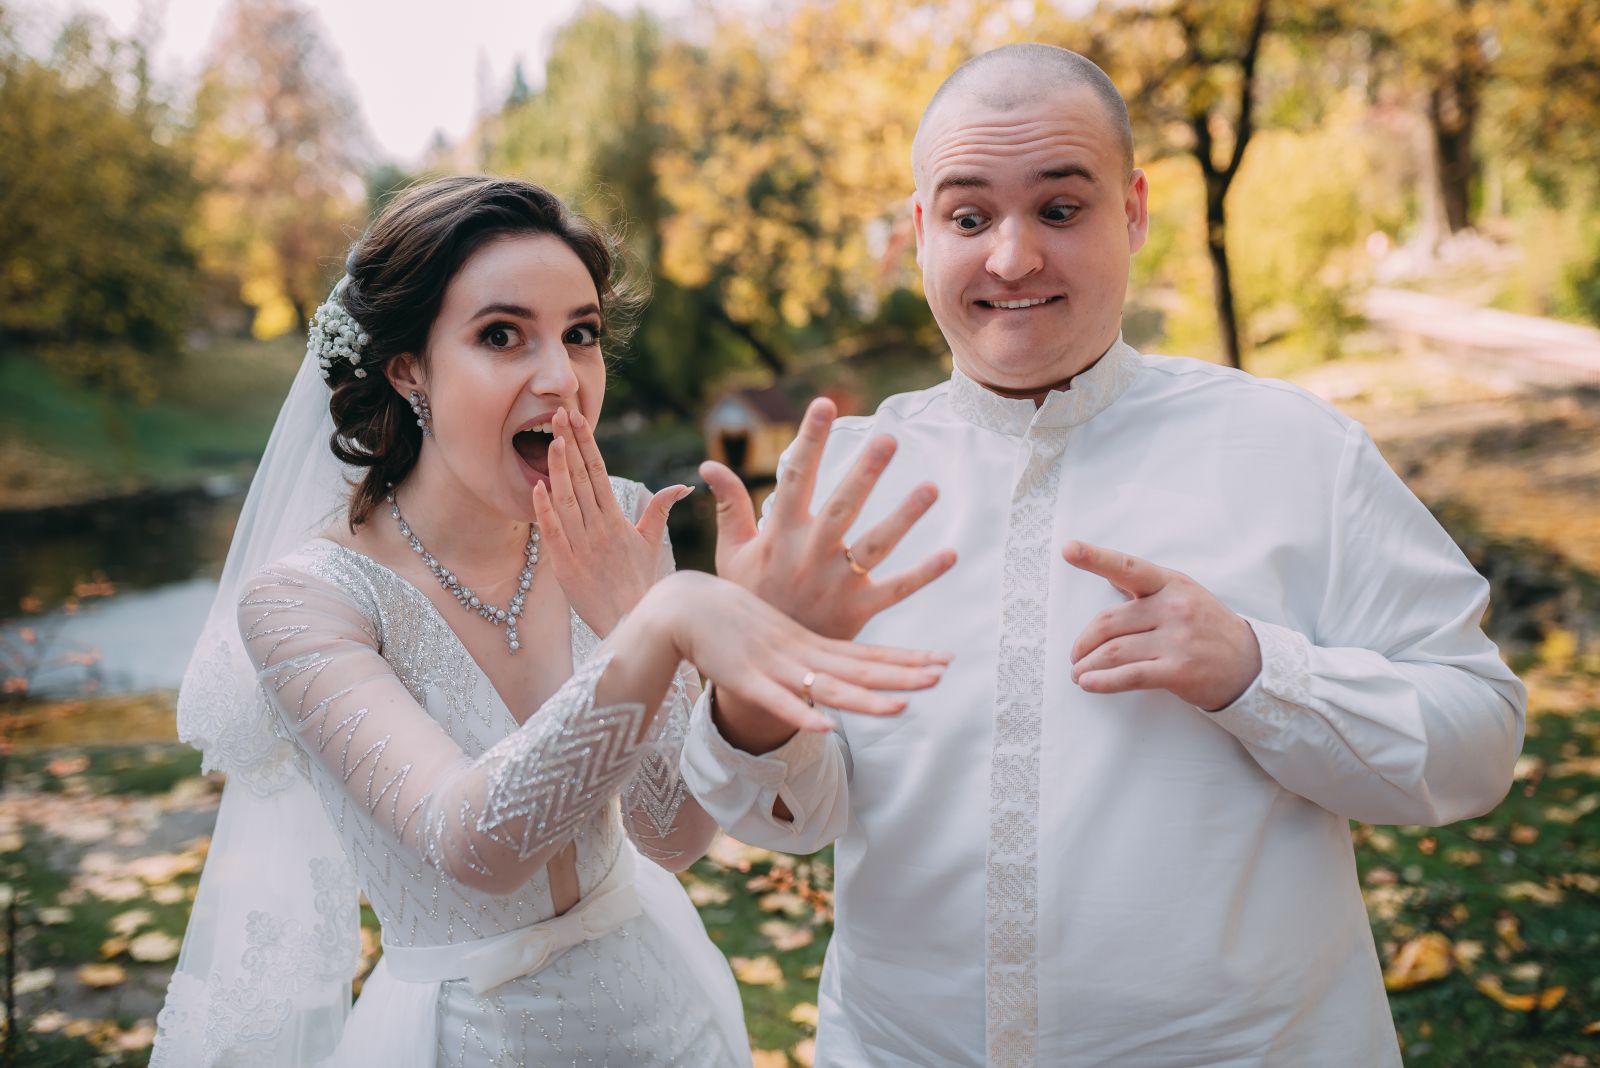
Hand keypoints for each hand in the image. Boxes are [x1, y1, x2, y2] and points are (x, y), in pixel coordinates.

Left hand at [532, 408, 690, 637]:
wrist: (633, 622)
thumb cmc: (641, 583)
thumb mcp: (652, 543)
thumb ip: (660, 510)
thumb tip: (681, 485)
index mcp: (618, 519)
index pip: (599, 471)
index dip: (586, 443)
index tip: (576, 418)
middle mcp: (601, 528)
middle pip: (582, 478)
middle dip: (569, 443)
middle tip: (557, 413)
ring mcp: (583, 547)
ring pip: (567, 501)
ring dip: (558, 469)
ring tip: (549, 439)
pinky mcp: (567, 567)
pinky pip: (555, 533)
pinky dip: (546, 511)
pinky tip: (538, 487)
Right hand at [648, 572, 949, 733]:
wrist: (683, 605)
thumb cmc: (729, 618)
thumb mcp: (775, 633)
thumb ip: (801, 650)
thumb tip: (825, 676)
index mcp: (810, 643)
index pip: (868, 655)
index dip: (906, 660)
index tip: (943, 661)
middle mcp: (801, 653)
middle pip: (859, 670)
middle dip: (902, 674)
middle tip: (942, 675)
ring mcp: (775, 667)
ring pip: (827, 688)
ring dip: (864, 699)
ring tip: (901, 706)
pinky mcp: (744, 678)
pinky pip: (778, 702)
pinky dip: (801, 713)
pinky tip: (826, 725)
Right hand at [700, 397, 956, 639]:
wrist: (759, 667)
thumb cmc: (749, 597)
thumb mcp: (733, 553)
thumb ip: (730, 507)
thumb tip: (708, 465)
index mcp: (780, 535)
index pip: (795, 477)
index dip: (810, 440)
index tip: (824, 404)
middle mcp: (810, 555)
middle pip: (842, 508)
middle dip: (864, 473)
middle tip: (888, 439)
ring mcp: (836, 583)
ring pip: (874, 545)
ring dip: (903, 518)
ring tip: (930, 487)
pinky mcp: (858, 610)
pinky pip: (895, 590)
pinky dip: (923, 574)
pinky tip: (950, 552)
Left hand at [1064, 541, 1260, 711]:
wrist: (1250, 665)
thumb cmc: (1208, 628)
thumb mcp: (1184, 596)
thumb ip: (1147, 590)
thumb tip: (1109, 579)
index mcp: (1171, 583)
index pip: (1128, 567)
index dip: (1096, 557)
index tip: (1069, 549)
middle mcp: (1174, 607)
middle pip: (1108, 622)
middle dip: (1084, 642)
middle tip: (1075, 655)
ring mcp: (1177, 639)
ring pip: (1114, 651)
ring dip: (1087, 665)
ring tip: (1078, 673)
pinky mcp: (1178, 670)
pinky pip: (1129, 675)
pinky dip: (1102, 681)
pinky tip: (1088, 683)